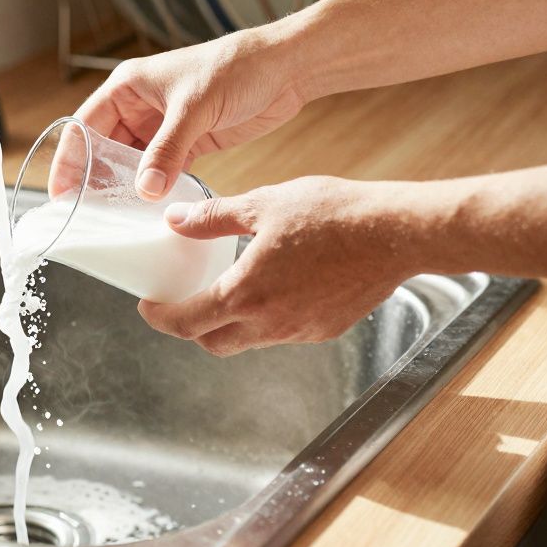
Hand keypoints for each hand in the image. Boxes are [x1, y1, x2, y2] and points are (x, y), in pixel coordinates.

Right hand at [75, 26, 309, 200]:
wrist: (285, 69)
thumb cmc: (236, 67)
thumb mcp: (194, 108)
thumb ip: (168, 150)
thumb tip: (145, 191)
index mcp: (128, 87)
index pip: (85, 127)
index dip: (71, 161)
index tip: (64, 193)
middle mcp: (139, 108)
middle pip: (104, 151)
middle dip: (95, 182)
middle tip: (87, 217)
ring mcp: (163, 128)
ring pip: (132, 165)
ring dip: (126, 190)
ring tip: (117, 221)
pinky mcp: (188, 144)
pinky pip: (162, 173)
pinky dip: (156, 192)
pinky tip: (151, 213)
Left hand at [138, 176, 424, 355]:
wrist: (396, 232)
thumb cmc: (332, 214)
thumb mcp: (263, 205)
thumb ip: (213, 218)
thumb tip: (175, 220)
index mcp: (246, 294)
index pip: (186, 323)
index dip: (160, 318)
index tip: (149, 306)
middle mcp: (270, 324)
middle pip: (213, 342)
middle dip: (191, 327)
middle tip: (182, 301)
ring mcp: (300, 331)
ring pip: (249, 340)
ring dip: (230, 323)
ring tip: (227, 289)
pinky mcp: (326, 330)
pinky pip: (283, 333)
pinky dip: (266, 319)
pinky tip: (273, 288)